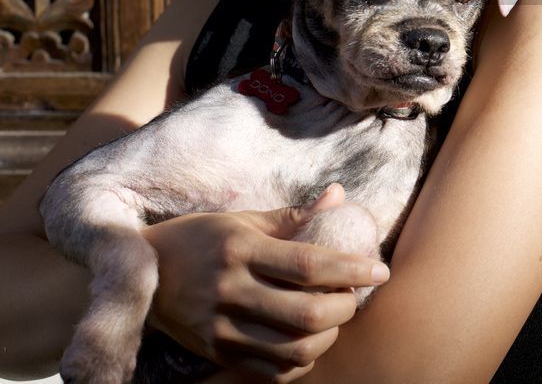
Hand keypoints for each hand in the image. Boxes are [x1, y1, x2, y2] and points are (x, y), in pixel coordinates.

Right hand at [140, 183, 389, 381]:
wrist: (142, 275)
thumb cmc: (202, 239)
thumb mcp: (242, 219)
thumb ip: (294, 215)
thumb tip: (340, 196)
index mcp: (240, 251)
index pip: (308, 265)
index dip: (351, 269)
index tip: (379, 271)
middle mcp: (230, 292)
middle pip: (306, 314)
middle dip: (345, 308)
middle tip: (353, 295)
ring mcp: (221, 329)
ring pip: (293, 350)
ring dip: (328, 337)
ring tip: (333, 318)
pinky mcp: (216, 354)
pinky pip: (272, 372)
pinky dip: (301, 362)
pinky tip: (309, 342)